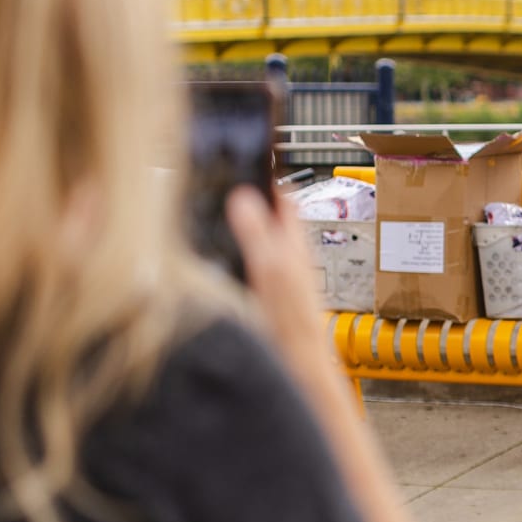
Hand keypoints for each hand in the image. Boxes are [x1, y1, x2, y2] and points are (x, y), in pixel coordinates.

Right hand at [225, 187, 336, 384]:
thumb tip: (244, 196)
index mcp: (291, 241)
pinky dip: (239, 252)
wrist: (298, 363)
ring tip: (223, 208)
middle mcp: (288, 254)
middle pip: (272, 214)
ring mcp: (278, 273)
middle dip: (253, 197)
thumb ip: (257, 232)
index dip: (266, 176)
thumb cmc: (292, 319)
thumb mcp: (269, 267)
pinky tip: (224, 258)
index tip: (249, 158)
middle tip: (230, 178)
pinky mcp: (268, 293)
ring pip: (263, 237)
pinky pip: (252, 261)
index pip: (282, 196)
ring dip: (246, 223)